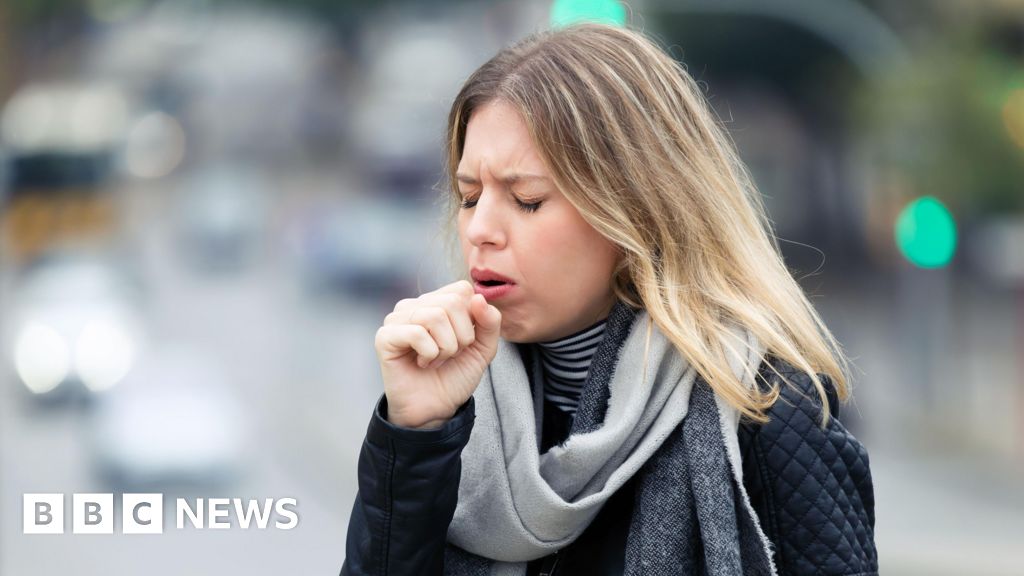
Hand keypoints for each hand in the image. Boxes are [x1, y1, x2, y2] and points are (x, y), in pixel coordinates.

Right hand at [374, 280, 501, 428]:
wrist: (435, 408)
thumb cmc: (455, 375)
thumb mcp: (483, 348)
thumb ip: (490, 322)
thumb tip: (479, 298)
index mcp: (436, 302)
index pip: (462, 289)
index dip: (472, 318)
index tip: (464, 341)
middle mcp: (415, 305)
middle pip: (452, 302)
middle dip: (462, 336)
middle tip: (451, 354)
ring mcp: (397, 319)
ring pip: (435, 316)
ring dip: (445, 347)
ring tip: (436, 359)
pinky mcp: (385, 336)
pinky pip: (416, 333)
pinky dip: (429, 353)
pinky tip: (423, 363)